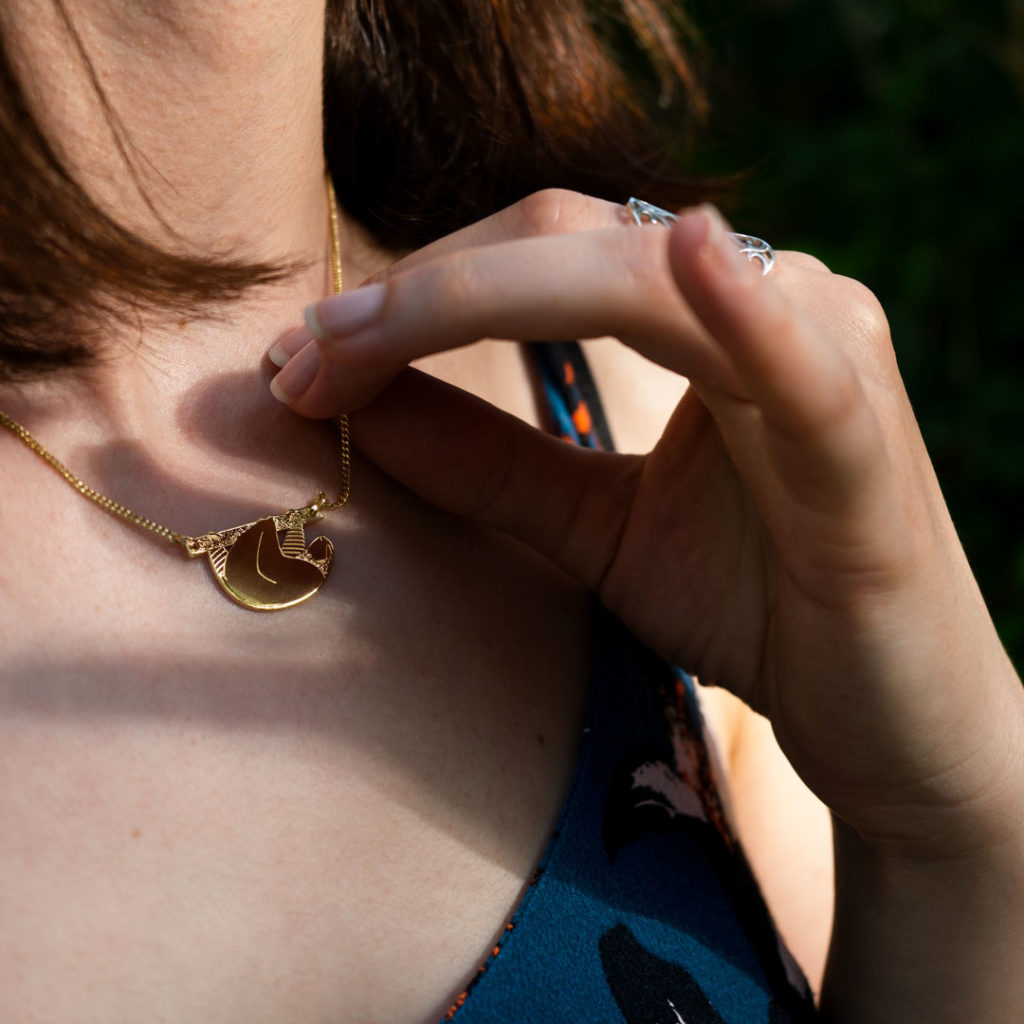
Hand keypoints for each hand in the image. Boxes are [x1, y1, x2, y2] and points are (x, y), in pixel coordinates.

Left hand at [269, 191, 1023, 861]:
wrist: (888, 722)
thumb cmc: (757, 609)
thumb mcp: (594, 528)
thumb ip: (489, 463)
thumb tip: (357, 404)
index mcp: (711, 315)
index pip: (544, 252)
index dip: (416, 291)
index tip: (305, 358)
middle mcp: (773, 302)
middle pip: (571, 238)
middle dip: (422, 288)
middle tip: (300, 356)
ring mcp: (829, 355)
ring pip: (642, 275)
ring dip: (483, 295)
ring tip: (357, 342)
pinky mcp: (866, 446)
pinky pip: (799, 364)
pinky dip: (743, 312)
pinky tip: (691, 259)